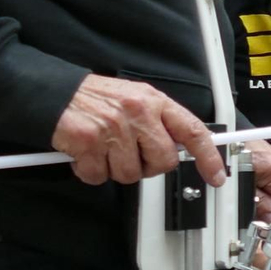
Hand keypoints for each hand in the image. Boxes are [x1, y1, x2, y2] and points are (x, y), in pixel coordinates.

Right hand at [51, 73, 224, 187]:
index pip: (192, 131)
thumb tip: (181, 148)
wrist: (54, 93)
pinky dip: (90, 172)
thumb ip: (159, 122)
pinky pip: (98, 176)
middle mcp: (137, 112)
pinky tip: (86, 154)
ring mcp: (113, 128)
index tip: (216, 175)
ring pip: (131, 174)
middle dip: (148, 166)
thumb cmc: (96, 99)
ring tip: (104, 150)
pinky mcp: (89, 142)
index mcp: (154, 101)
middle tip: (130, 155)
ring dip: (115, 169)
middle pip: (163, 161)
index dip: (208, 156)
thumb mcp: (136, 99)